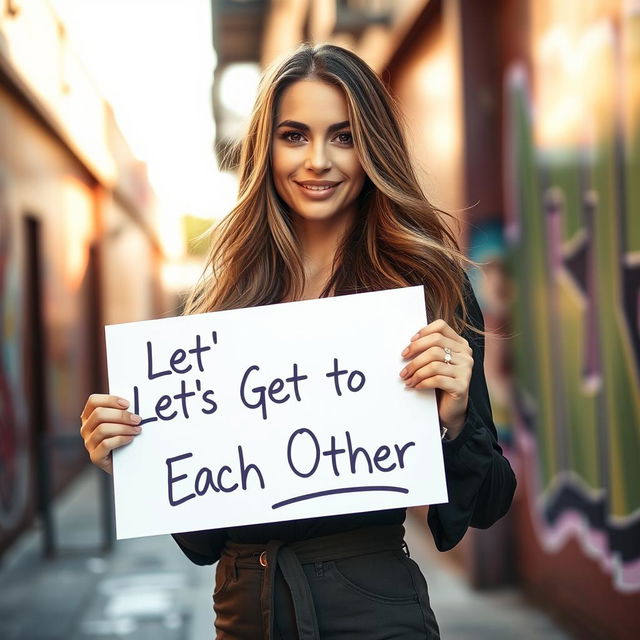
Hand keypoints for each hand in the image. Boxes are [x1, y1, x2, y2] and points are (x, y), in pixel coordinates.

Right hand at [80, 394, 141, 473]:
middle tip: (137, 419)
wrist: (125, 463)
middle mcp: (86, 428)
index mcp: (90, 416)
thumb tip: (135, 403)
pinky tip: (130, 438)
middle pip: (99, 414)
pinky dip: (121, 439)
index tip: (127, 404)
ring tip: (137, 430)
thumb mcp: (121, 422)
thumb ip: (123, 411)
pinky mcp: (95, 456)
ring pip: (102, 429)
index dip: (110, 400)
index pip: (93, 401)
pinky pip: (105, 444)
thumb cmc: (123, 437)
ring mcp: (89, 443)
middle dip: (121, 415)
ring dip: (123, 428)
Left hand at [399, 319, 472, 438]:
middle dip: (415, 352)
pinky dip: (422, 382)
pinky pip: (437, 379)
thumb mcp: (436, 363)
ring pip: (434, 363)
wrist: (451, 408)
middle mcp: (466, 355)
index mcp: (460, 344)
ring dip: (416, 371)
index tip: (409, 342)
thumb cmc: (440, 383)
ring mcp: (466, 370)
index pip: (441, 327)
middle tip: (403, 364)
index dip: (423, 332)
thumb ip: (429, 350)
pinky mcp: (462, 386)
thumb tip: (407, 345)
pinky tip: (415, 386)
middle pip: (435, 344)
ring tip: (407, 379)